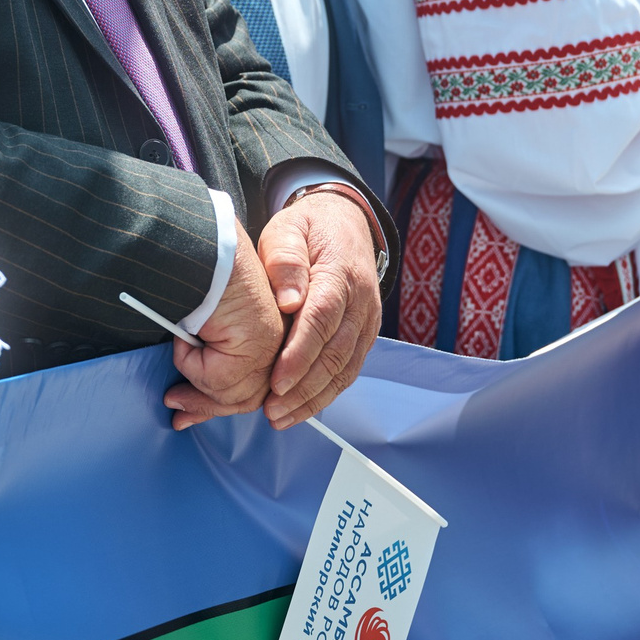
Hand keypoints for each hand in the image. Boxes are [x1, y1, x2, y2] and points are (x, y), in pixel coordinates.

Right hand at [160, 229, 277, 431]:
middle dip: (206, 405)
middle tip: (176, 407)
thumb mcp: (211, 318)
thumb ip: (213, 349)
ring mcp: (271, 346)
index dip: (220, 402)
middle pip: (247, 398)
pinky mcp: (256, 345)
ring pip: (230, 393)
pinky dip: (190, 361)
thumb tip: (191, 388)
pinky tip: (185, 337)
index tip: (191, 412)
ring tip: (178, 352)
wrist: (204, 243)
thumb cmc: (203, 269)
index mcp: (275, 333)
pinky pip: (214, 378)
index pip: (256, 386)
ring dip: (195, 379)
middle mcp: (280, 342)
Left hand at [254, 189, 379, 429]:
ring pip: (345, 369)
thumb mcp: (288, 230)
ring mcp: (367, 321)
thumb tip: (289, 302)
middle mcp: (361, 303)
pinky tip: (301, 408)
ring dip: (313, 398)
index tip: (276, 381)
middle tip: (271, 410)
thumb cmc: (307, 229)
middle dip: (304, 387)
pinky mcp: (365, 335)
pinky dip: (326, 394)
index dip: (300, 355)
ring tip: (280, 417)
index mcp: (340, 274)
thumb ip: (285, 261)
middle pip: (335, 353)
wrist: (345, 223)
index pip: (322, 320)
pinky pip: (349, 370)